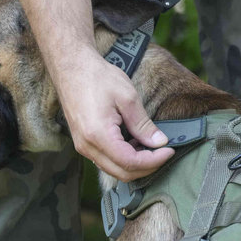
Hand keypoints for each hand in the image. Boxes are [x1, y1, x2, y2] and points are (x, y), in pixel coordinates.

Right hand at [57, 48, 173, 181]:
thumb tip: (159, 142)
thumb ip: (143, 124)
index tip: (169, 150)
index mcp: (98, 135)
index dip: (153, 161)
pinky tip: (134, 142)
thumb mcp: (127, 97)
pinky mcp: (83, 142)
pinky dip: (123, 158)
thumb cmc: (98, 77)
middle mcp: (87, 146)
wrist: (71, 67)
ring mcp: (83, 146)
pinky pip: (105, 160)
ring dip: (135, 163)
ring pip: (113, 169)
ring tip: (150, 145)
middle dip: (147, 167)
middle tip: (163, 152)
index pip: (130, 162)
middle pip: (122, 173)